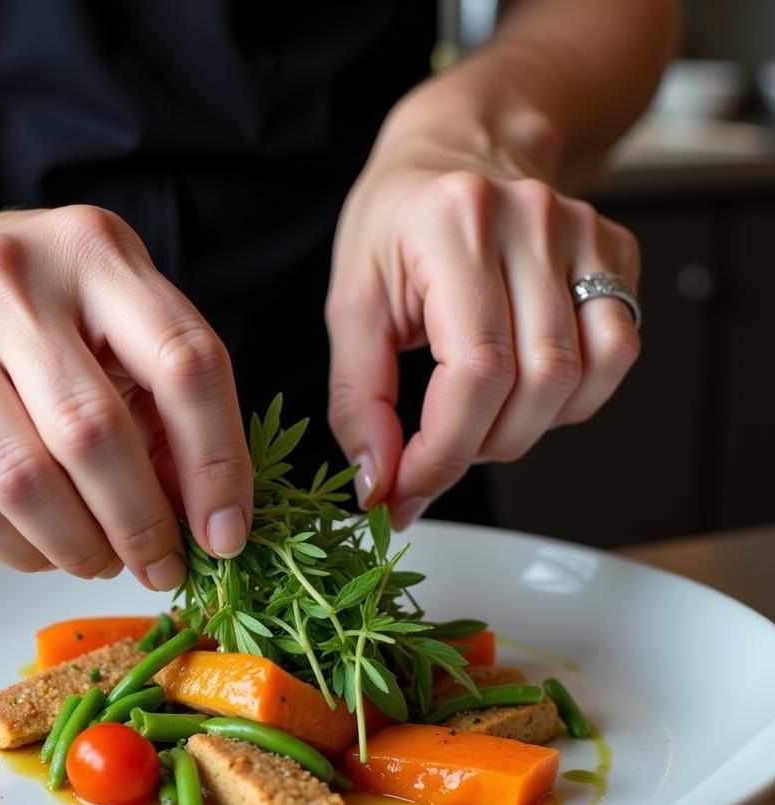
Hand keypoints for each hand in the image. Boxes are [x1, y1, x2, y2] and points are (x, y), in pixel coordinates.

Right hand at [0, 205, 252, 586]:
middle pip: (95, 434)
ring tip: (106, 560)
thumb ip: (165, 405)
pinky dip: (24, 551)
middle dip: (143, 525)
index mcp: (94, 251)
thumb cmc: (32, 307)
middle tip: (164, 566)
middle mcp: (8, 281)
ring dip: (82, 548)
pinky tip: (48, 550)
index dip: (218, 464)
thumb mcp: (113, 320)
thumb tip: (205, 521)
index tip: (227, 536)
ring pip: (24, 483)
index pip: (185, 363)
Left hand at [326, 121, 640, 528]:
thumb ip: (358, 399)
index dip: (444, 451)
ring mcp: (585, 232)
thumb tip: (380, 480)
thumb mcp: (351, 306)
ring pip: (585, 375)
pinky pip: (616, 353)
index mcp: (454, 224)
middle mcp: (530, 220)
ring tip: (480, 417)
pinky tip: (525, 386)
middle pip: (536, 381)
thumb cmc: (398, 226)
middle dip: (481, 448)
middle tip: (439, 453)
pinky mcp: (617, 250)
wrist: (456, 152)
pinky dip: (572, 398)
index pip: (476, 369)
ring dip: (528, 429)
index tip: (409, 489)